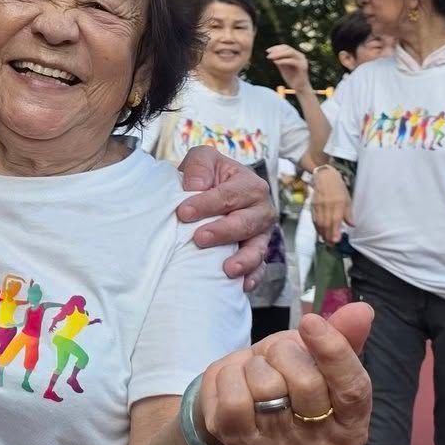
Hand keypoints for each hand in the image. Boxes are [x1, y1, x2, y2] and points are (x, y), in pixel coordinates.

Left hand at [175, 146, 275, 284]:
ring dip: (244, 259)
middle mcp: (261, 209)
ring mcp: (261, 234)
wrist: (212, 193)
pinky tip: (242, 286)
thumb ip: (199, 166)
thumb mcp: (202, 159)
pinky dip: (253, 277)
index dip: (206, 204)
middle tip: (199, 238)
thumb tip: (195, 186)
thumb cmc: (207, 176)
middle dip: (223, 231)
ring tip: (227, 269)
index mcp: (249, 184)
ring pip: (257, 248)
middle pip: (246, 223)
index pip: (229, 195)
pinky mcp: (257, 253)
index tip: (183, 213)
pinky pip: (260, 268)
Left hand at [198, 305, 374, 444]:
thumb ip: (344, 334)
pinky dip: (230, 377)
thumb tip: (362, 310)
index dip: (333, 350)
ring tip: (257, 372)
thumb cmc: (290, 375)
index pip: (353, 389)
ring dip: (255, 365)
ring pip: (266, 387)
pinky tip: (236, 382)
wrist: (243, 400)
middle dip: (284, 352)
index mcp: (351, 425)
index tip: (310, 321)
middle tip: (277, 354)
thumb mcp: (319, 353)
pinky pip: (234, 400)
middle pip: (306, 383)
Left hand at [265, 44, 311, 92]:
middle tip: (268, 56)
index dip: (276, 47)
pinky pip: (292, 61)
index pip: (286, 47)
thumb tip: (271, 54)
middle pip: (288, 48)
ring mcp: (302, 60)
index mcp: (296, 55)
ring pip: (290, 52)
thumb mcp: (283, 67)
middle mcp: (300, 56)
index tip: (267, 51)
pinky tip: (276, 62)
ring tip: (270, 58)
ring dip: (279, 54)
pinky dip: (283, 61)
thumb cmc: (291, 77)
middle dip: (277, 51)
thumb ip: (279, 60)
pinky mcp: (302, 67)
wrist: (299, 88)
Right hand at [310, 168, 349, 244]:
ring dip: (322, 233)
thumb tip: (352, 225)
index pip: (335, 220)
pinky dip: (317, 227)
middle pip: (326, 224)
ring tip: (326, 241)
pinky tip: (320, 232)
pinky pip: (314, 219)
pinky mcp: (313, 206)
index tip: (336, 240)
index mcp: (338, 203)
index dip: (335, 231)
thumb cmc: (338, 187)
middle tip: (331, 245)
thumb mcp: (347, 198)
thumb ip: (348, 213)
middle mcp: (327, 205)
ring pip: (319, 223)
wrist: (324, 177)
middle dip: (328, 236)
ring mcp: (318, 206)